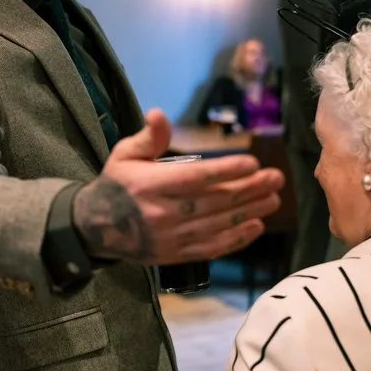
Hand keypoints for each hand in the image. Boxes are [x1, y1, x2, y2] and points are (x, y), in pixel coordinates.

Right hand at [72, 109, 283, 263]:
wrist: (94, 229)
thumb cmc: (115, 185)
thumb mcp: (124, 155)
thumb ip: (148, 137)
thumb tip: (159, 114)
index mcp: (150, 185)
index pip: (195, 177)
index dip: (226, 170)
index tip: (253, 162)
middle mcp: (162, 213)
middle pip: (214, 201)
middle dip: (249, 189)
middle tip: (275, 178)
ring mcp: (171, 238)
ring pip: (218, 225)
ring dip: (249, 212)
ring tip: (274, 199)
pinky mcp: (176, 255)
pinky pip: (211, 248)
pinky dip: (236, 239)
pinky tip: (256, 226)